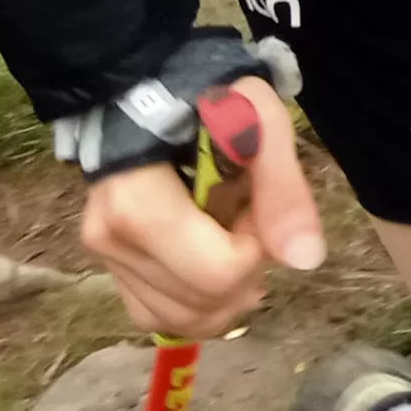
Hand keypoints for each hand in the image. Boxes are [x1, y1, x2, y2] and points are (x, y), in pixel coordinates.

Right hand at [79, 81, 321, 337]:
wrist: (148, 88)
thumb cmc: (206, 97)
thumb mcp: (258, 119)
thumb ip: (283, 188)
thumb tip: (305, 260)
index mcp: (138, 205)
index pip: (218, 273)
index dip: (256, 245)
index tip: (252, 199)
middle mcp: (111, 241)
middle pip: (203, 306)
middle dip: (245, 271)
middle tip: (245, 215)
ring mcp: (105, 260)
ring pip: (182, 322)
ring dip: (225, 290)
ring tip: (228, 232)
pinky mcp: (112, 270)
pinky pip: (161, 317)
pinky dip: (199, 301)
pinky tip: (211, 258)